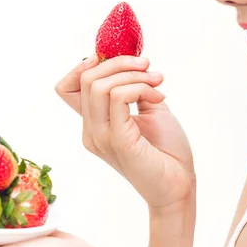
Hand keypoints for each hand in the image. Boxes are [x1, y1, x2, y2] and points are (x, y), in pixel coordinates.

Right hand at [55, 55, 194, 209]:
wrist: (179, 185)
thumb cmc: (165, 151)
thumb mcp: (148, 110)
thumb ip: (134, 89)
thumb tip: (132, 63)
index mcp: (94, 124)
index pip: (67, 88)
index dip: (84, 66)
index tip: (118, 61)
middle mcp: (91, 131)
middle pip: (86, 78)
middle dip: (120, 63)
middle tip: (149, 68)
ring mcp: (100, 137)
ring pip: (98, 85)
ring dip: (133, 75)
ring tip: (157, 84)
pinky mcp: (117, 141)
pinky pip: (117, 97)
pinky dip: (140, 88)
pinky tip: (158, 97)